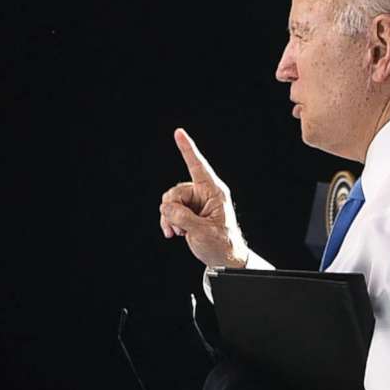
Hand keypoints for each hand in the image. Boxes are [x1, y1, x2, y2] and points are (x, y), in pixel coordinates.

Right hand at [159, 128, 252, 269]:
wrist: (223, 257)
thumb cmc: (221, 243)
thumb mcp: (202, 232)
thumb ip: (183, 218)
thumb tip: (166, 208)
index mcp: (214, 192)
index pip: (198, 166)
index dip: (187, 149)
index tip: (179, 133)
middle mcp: (204, 193)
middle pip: (176, 191)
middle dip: (171, 210)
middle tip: (177, 227)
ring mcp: (195, 202)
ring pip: (169, 201)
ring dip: (168, 218)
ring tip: (177, 232)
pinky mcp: (187, 211)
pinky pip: (169, 210)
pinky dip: (167, 222)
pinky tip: (173, 233)